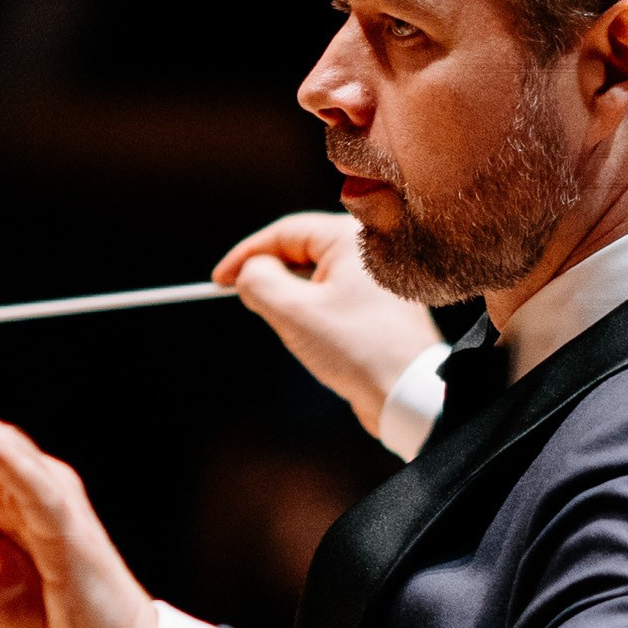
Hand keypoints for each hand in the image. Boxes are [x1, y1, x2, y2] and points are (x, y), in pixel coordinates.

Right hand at [213, 212, 444, 436]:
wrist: (408, 394)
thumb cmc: (356, 349)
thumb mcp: (292, 312)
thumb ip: (258, 281)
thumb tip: (249, 272)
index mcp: (351, 238)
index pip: (285, 233)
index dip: (246, 255)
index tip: (219, 281)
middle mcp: (370, 249)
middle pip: (302, 252)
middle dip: (272, 278)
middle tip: (247, 302)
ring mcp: (380, 277)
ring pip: (317, 277)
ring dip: (294, 299)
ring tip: (290, 328)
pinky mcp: (382, 304)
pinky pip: (336, 296)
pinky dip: (315, 311)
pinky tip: (315, 338)